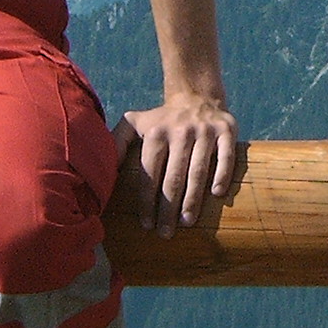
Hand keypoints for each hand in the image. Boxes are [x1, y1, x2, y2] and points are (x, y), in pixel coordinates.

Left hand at [120, 91, 243, 235]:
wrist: (196, 95)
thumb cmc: (161, 120)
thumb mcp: (134, 123)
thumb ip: (116, 143)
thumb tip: (100, 170)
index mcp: (157, 133)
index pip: (150, 173)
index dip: (147, 201)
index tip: (146, 224)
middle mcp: (181, 131)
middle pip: (174, 177)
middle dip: (168, 208)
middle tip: (166, 233)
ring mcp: (205, 130)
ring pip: (199, 170)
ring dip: (193, 199)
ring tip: (187, 222)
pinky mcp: (227, 129)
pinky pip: (226, 155)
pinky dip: (222, 174)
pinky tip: (217, 194)